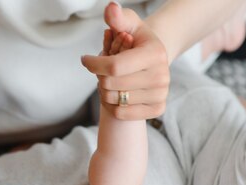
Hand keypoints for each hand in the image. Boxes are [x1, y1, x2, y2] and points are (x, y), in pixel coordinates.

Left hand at [81, 2, 169, 119]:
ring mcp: (161, 94)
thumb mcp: (128, 25)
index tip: (84, 59)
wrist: (153, 59)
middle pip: (110, 85)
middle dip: (99, 77)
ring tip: (110, 80)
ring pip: (114, 100)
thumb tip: (111, 9)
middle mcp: (161, 76)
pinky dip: (112, 105)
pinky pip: (121, 113)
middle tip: (101, 70)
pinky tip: (116, 93)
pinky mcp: (157, 109)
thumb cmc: (136, 40)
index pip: (113, 66)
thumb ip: (118, 18)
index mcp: (155, 54)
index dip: (93, 64)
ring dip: (104, 91)